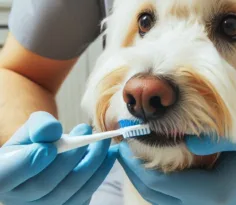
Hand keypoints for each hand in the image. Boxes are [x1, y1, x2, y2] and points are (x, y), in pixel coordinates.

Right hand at [0, 111, 116, 204]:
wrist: (47, 158)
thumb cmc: (36, 142)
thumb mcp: (32, 129)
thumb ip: (40, 125)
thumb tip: (52, 131)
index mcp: (2, 176)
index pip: (6, 176)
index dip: (29, 163)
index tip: (51, 146)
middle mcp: (18, 199)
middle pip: (45, 184)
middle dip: (72, 156)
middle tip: (88, 130)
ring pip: (69, 191)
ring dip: (92, 164)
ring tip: (104, 142)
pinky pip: (85, 195)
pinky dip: (100, 174)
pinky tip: (109, 155)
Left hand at [118, 120, 235, 204]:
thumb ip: (222, 137)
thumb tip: (188, 139)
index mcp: (215, 194)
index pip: (163, 183)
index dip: (138, 162)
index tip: (125, 138)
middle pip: (155, 195)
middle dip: (132, 170)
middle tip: (118, 144)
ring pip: (159, 200)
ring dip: (140, 177)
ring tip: (127, 153)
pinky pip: (170, 200)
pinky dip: (154, 183)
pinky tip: (148, 164)